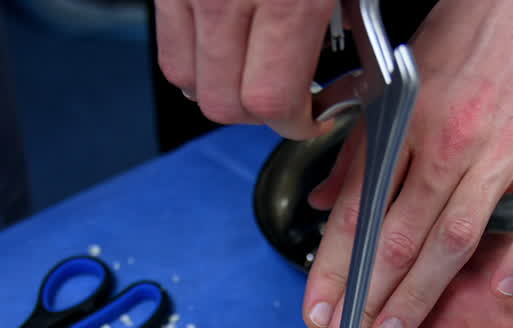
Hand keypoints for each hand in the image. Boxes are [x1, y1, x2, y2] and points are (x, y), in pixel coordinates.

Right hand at [154, 0, 334, 138]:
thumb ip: (346, 18)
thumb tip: (345, 57)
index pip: (272, 100)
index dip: (295, 124)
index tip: (312, 121)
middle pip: (223, 103)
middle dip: (257, 114)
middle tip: (286, 97)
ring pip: (185, 79)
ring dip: (218, 89)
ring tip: (251, 70)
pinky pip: (166, 44)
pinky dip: (191, 58)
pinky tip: (223, 44)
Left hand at [304, 0, 512, 327]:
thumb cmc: (468, 36)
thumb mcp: (394, 82)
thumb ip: (359, 148)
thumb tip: (328, 202)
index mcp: (403, 125)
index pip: (358, 211)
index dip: (334, 268)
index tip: (317, 310)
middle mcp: (445, 144)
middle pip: (398, 235)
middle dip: (367, 299)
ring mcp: (499, 154)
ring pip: (454, 236)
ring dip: (422, 292)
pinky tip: (505, 289)